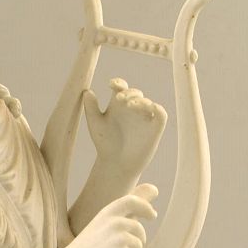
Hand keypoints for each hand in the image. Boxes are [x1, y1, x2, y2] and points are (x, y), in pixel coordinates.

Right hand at [62, 184, 157, 247]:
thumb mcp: (98, 229)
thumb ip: (120, 216)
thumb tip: (153, 190)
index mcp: (106, 214)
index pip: (132, 201)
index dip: (144, 207)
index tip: (152, 215)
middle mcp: (116, 222)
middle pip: (139, 232)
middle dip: (133, 246)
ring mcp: (121, 238)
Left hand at [84, 78, 167, 195]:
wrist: (116, 164)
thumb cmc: (105, 144)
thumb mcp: (96, 124)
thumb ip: (91, 108)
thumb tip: (87, 91)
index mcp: (118, 104)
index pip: (121, 87)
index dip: (118, 82)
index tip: (111, 84)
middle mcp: (132, 108)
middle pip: (134, 92)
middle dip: (128, 92)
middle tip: (119, 98)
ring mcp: (145, 117)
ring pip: (147, 101)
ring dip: (140, 100)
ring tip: (130, 105)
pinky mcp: (155, 127)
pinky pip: (160, 113)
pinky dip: (157, 109)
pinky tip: (151, 107)